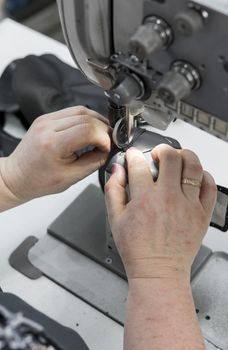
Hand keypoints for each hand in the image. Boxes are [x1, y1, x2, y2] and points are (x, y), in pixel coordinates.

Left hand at [0, 106, 110, 203]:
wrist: (18, 176)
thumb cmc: (39, 180)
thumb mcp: (72, 177)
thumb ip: (94, 161)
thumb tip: (108, 150)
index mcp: (52, 144)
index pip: (88, 129)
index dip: (104, 137)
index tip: (107, 147)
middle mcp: (47, 127)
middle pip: (87, 117)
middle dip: (103, 129)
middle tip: (108, 142)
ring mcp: (46, 120)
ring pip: (81, 110)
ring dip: (96, 121)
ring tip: (101, 135)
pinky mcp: (47, 118)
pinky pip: (72, 111)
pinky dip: (86, 119)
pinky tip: (90, 130)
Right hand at [105, 145, 216, 280]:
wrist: (158, 271)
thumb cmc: (138, 249)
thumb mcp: (115, 219)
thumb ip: (113, 191)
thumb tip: (117, 171)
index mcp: (145, 200)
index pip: (139, 165)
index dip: (134, 155)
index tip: (133, 156)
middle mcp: (168, 199)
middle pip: (171, 157)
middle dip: (162, 149)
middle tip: (158, 154)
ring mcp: (188, 205)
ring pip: (193, 166)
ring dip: (185, 156)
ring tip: (178, 159)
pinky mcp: (202, 214)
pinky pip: (209, 186)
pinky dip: (203, 176)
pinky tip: (194, 177)